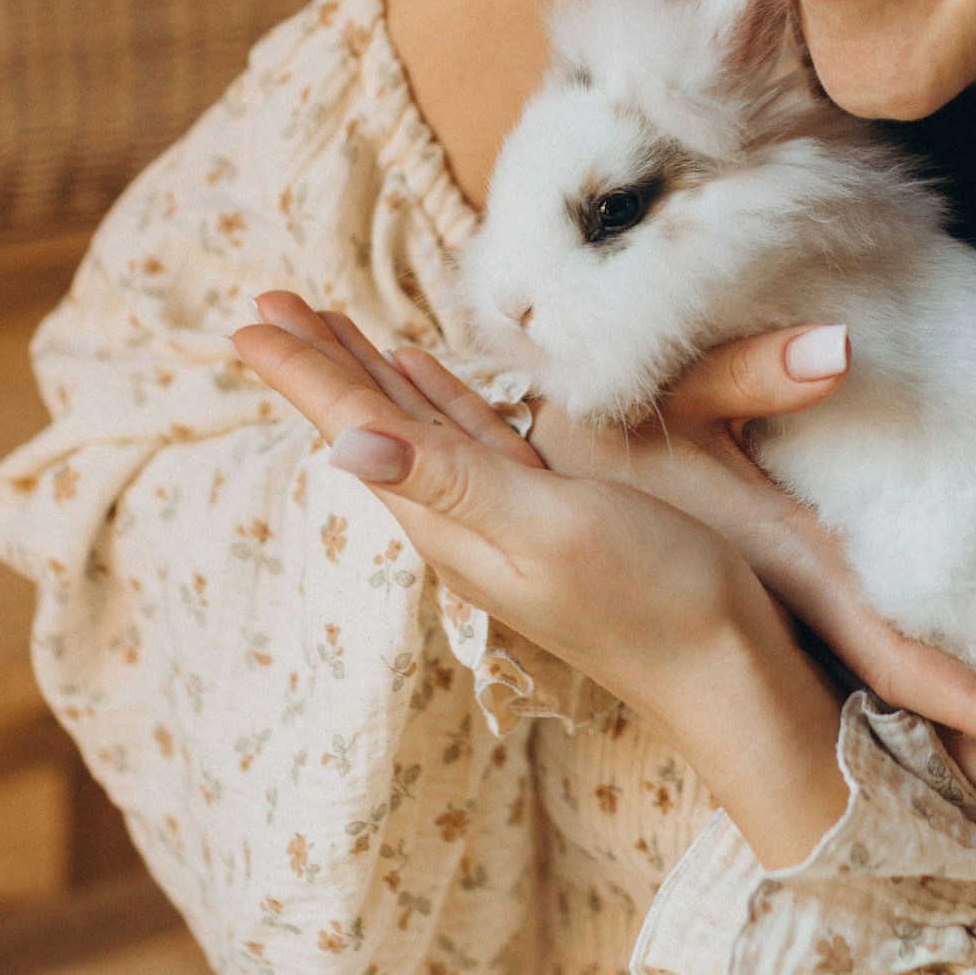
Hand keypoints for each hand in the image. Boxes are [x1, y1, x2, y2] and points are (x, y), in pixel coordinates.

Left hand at [231, 295, 850, 867]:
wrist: (727, 672)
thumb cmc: (653, 600)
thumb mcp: (548, 531)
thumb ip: (451, 483)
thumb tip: (345, 445)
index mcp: (450, 519)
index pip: (358, 429)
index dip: (304, 372)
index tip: (247, 319)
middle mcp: (463, 517)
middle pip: (373, 421)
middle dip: (320, 360)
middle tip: (265, 302)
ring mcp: (505, 514)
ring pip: (417, 423)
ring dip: (369, 372)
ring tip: (324, 325)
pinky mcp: (551, 508)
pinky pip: (470, 436)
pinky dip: (437, 396)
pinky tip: (422, 374)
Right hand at [527, 325, 975, 848]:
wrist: (522, 492)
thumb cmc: (602, 438)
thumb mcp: (672, 395)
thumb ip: (755, 370)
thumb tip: (841, 349)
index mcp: (784, 578)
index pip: (893, 659)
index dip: (970, 703)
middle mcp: (792, 625)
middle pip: (904, 714)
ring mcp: (781, 636)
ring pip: (886, 715)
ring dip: (963, 762)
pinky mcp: (770, 625)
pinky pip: (861, 688)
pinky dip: (923, 722)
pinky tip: (964, 750)